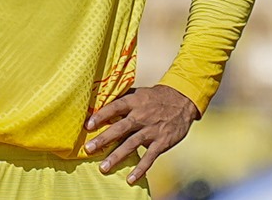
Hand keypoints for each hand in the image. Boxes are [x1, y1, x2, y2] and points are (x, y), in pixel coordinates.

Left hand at [84, 84, 199, 184]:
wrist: (184, 101)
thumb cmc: (156, 97)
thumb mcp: (140, 92)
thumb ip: (123, 98)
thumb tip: (100, 102)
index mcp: (135, 101)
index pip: (115, 107)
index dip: (101, 115)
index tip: (88, 125)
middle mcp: (142, 116)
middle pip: (121, 128)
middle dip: (104, 139)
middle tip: (88, 149)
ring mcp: (152, 130)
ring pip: (132, 144)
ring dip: (117, 156)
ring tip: (103, 167)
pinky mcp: (162, 142)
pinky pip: (149, 157)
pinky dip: (140, 169)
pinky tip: (130, 179)